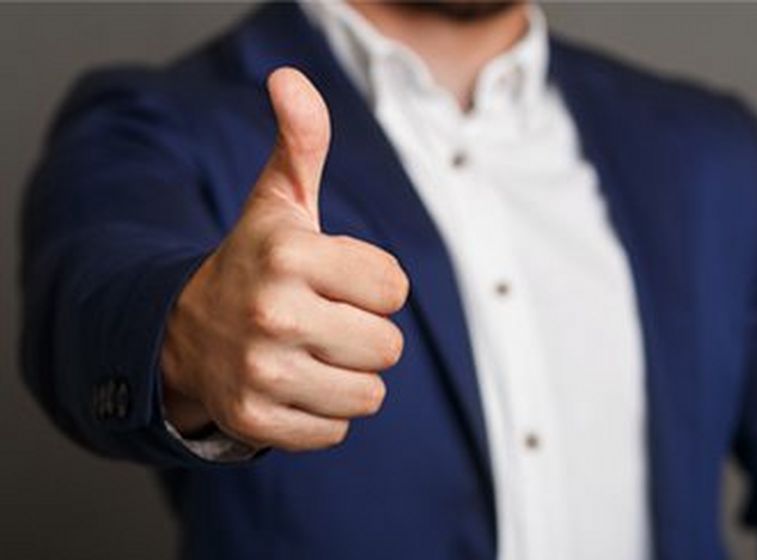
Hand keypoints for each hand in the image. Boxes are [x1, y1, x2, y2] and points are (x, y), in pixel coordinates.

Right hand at [160, 68, 408, 450]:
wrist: (183, 331)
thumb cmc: (254, 262)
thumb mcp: (278, 202)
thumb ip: (301, 142)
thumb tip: (290, 77)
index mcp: (290, 253)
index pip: (395, 287)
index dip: (374, 285)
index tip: (335, 281)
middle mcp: (271, 313)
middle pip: (389, 346)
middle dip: (365, 334)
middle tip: (320, 320)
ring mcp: (260, 372)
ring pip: (369, 394)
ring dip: (348, 376)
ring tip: (307, 353)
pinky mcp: (255, 421)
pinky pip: (336, 430)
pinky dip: (323, 412)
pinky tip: (290, 385)